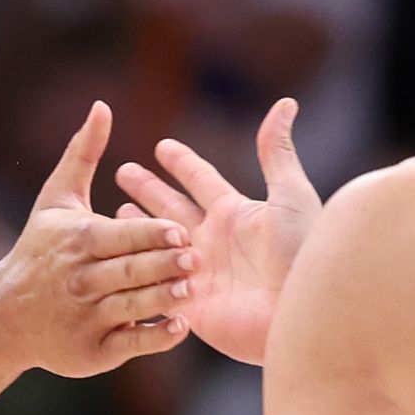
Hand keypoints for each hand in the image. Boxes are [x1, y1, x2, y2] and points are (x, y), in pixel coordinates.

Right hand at [0, 101, 194, 377]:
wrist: (3, 315)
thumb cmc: (39, 248)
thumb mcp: (57, 199)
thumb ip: (84, 153)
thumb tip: (103, 106)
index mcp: (77, 240)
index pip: (118, 235)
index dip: (149, 234)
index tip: (178, 229)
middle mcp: (80, 280)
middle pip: (126, 272)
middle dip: (159, 265)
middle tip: (195, 259)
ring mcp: (85, 318)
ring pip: (129, 308)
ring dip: (159, 300)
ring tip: (190, 291)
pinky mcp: (91, 353)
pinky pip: (128, 345)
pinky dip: (153, 338)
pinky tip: (179, 327)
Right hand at [114, 98, 319, 364]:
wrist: (300, 312)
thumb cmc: (302, 253)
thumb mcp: (290, 195)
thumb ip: (276, 152)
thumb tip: (286, 103)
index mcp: (235, 213)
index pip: (200, 179)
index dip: (181, 162)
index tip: (162, 146)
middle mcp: (214, 241)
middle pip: (171, 207)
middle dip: (148, 189)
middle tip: (122, 171)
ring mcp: (201, 274)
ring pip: (157, 243)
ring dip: (136, 228)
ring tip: (112, 213)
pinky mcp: (191, 306)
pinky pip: (156, 283)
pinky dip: (136, 270)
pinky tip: (113, 261)